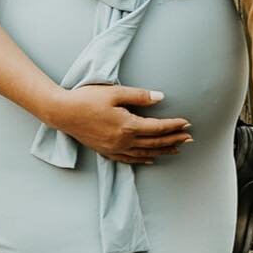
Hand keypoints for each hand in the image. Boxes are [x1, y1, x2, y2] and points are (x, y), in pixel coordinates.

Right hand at [52, 83, 192, 164]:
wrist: (63, 112)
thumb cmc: (87, 99)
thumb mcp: (115, 92)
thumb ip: (140, 96)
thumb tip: (161, 97)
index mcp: (128, 126)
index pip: (158, 128)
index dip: (174, 126)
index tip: (187, 124)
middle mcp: (124, 141)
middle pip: (155, 143)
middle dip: (174, 140)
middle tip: (190, 138)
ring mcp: (115, 149)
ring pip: (145, 153)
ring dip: (163, 151)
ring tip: (177, 149)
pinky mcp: (106, 151)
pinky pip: (130, 159)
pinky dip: (143, 159)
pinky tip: (151, 158)